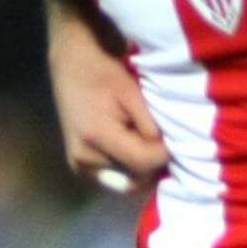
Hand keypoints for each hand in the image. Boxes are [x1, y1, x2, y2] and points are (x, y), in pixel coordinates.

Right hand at [50, 17, 167, 191]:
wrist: (71, 65)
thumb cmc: (104, 72)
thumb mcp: (132, 94)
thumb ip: (150, 126)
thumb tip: (168, 152)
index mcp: (96, 137)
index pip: (143, 163)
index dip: (164, 154)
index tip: (175, 139)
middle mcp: (84, 159)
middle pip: (135, 179)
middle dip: (154, 165)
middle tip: (165, 144)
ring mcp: (80, 166)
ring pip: (126, 182)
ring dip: (142, 169)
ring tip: (149, 145)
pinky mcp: (80, 167)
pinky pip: (114, 178)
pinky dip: (128, 168)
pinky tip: (135, 148)